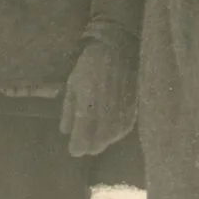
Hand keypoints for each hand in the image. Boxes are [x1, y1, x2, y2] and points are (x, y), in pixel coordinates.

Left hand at [59, 29, 138, 158]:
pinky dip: (114, 134)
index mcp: (87, 107)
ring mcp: (121, 113)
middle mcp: (105, 115)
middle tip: (84, 142)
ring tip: (95, 135)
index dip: (76, 147)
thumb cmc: (91, 65)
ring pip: (111, 140)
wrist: (121, 50)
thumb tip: (65, 131)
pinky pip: (123, 131)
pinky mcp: (133, 110)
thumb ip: (68, 110)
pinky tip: (109, 129)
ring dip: (102, 141)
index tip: (74, 148)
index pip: (82, 141)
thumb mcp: (73, 84)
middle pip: (97, 145)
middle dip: (89, 146)